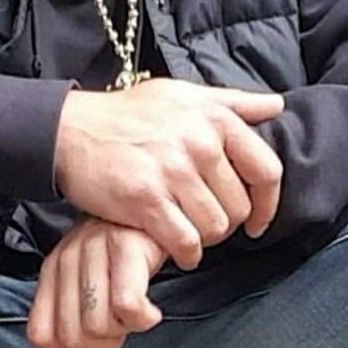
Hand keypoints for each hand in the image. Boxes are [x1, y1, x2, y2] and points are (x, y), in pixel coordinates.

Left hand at [27, 218, 168, 347]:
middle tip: (122, 330)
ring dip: (124, 332)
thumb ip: (75, 314)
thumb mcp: (91, 282)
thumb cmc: (128, 256)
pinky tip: (150, 311)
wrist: (162, 217)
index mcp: (53, 271)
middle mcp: (67, 258)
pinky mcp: (125, 245)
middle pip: (72, 337)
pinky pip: (127, 306)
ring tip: (136, 316)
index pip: (41, 335)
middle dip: (103, 347)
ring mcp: (93, 250)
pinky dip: (143, 320)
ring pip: (98, 325)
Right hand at [53, 79, 284, 269]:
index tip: (257, 220)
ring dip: (204, 239)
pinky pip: (186, 242)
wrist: (70, 130)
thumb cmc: (126, 113)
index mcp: (214, 118)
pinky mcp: (146, 200)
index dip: (268, 203)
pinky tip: (174, 248)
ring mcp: (172, 172)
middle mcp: (198, 143)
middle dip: (226, 223)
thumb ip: (232, 102)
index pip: (266, 170)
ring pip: (215, 228)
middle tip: (204, 223)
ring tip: (186, 232)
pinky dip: (185, 253)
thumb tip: (277, 107)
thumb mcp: (181, 94)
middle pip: (239, 207)